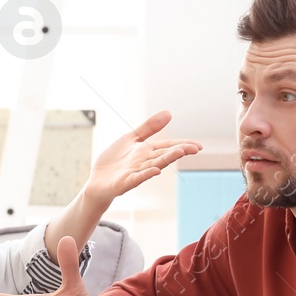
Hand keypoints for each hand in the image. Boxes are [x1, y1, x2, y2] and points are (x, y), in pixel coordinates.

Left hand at [84, 110, 201, 206]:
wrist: (97, 181)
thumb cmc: (114, 161)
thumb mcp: (131, 139)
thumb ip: (148, 128)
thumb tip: (169, 112)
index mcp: (146, 152)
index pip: (168, 147)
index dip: (183, 145)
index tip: (199, 146)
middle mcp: (144, 162)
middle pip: (164, 155)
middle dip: (179, 150)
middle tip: (195, 148)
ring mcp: (135, 173)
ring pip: (154, 165)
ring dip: (167, 159)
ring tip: (180, 152)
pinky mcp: (124, 183)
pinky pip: (136, 178)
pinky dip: (146, 174)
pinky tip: (155, 170)